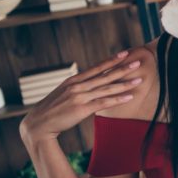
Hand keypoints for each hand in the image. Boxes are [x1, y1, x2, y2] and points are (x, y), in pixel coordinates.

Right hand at [19, 51, 142, 144]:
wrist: (38, 124)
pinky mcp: (82, 109)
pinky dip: (118, 99)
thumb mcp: (63, 93)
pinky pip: (104, 103)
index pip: (96, 67)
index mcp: (73, 80)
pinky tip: (130, 97)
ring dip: (125, 84)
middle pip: (105, 75)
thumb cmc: (52, 109)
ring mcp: (80, 97)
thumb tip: (91, 83)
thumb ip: (78, 87)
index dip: (111, 60)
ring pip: (107, 88)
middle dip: (123, 68)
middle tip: (138, 61)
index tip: (125, 53)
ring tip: (139, 79)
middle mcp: (77, 86)